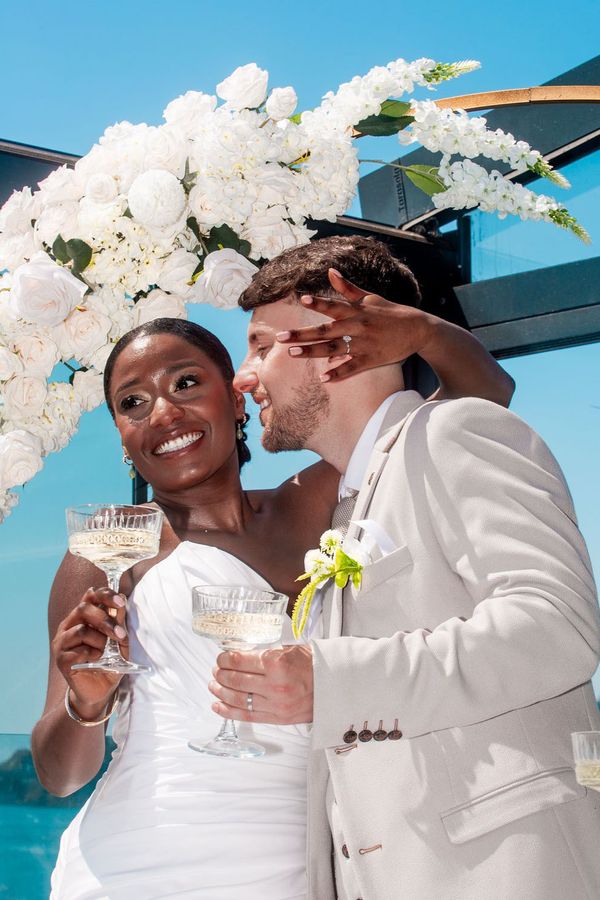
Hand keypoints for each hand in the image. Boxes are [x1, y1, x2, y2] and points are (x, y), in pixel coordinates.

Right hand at [52, 586, 127, 715]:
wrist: (100, 691)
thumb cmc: (110, 662)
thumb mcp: (120, 642)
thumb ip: (119, 623)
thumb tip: (122, 603)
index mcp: (83, 617)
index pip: (90, 596)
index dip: (105, 594)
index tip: (120, 602)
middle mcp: (69, 626)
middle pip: (83, 609)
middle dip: (105, 619)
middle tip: (119, 634)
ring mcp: (62, 642)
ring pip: (81, 630)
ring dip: (100, 640)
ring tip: (105, 652)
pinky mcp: (61, 659)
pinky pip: (78, 650)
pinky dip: (92, 654)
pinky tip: (96, 660)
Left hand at [210, 645, 313, 724]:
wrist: (335, 684)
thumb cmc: (314, 664)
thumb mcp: (288, 650)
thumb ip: (264, 655)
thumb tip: (241, 657)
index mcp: (276, 663)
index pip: (239, 661)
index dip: (225, 659)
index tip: (221, 658)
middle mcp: (274, 685)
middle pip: (235, 680)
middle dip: (220, 674)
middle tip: (216, 670)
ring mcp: (275, 704)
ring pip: (237, 698)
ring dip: (221, 691)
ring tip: (214, 685)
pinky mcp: (277, 718)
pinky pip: (246, 716)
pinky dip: (228, 711)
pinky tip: (218, 705)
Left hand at [275, 268, 433, 380]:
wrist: (418, 330)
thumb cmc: (391, 312)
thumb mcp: (370, 297)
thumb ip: (348, 288)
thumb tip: (330, 271)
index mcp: (357, 311)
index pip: (334, 306)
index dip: (319, 303)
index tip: (302, 298)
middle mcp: (358, 327)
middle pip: (326, 331)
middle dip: (302, 334)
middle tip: (280, 337)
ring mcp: (364, 345)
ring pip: (334, 349)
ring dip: (313, 352)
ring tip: (293, 354)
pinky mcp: (371, 359)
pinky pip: (352, 368)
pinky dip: (339, 373)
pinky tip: (324, 378)